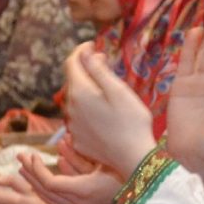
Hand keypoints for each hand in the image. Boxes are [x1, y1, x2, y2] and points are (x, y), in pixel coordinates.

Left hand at [18, 151, 121, 203]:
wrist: (144, 196)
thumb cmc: (127, 172)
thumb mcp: (104, 160)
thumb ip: (81, 154)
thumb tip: (61, 143)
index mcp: (85, 191)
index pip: (50, 183)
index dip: (38, 170)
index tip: (34, 155)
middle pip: (46, 192)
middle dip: (31, 174)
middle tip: (21, 159)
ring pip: (50, 201)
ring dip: (35, 185)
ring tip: (25, 170)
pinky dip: (46, 194)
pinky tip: (40, 184)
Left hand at [64, 43, 155, 175]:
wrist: (133, 158)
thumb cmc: (132, 122)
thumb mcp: (119, 90)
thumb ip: (99, 69)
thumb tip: (87, 53)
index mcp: (80, 92)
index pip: (71, 62)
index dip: (81, 50)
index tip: (92, 44)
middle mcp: (70, 108)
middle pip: (73, 81)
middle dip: (85, 70)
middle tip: (103, 63)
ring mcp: (73, 126)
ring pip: (76, 101)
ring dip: (87, 91)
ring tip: (106, 90)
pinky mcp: (79, 140)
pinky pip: (80, 118)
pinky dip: (89, 110)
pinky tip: (104, 114)